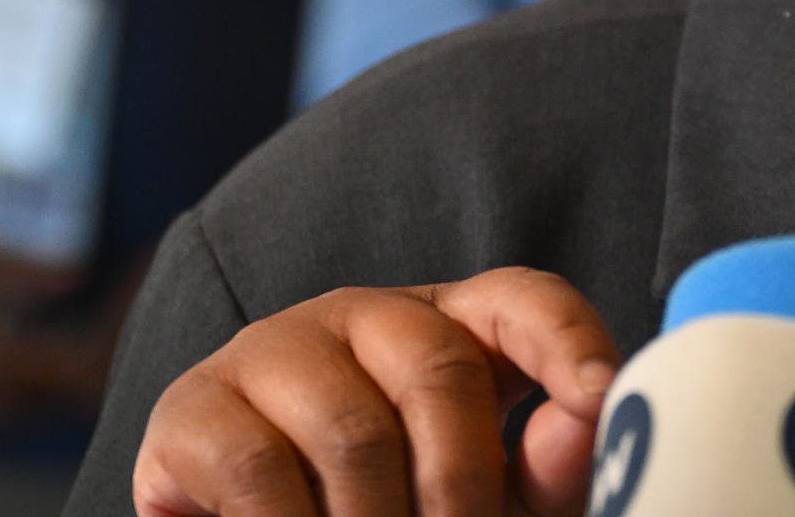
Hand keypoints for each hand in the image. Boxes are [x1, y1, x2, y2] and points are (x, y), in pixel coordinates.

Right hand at [132, 268, 618, 516]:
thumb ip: (540, 471)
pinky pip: (260, 469)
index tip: (599, 395)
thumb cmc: (381, 513)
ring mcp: (273, 348)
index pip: (522, 300)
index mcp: (448, 329)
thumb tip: (591, 414)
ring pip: (355, 430)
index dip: (565, 338)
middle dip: (463, 481)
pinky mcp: (195, 404)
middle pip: (440, 368)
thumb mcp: (476, 501)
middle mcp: (363, 316)